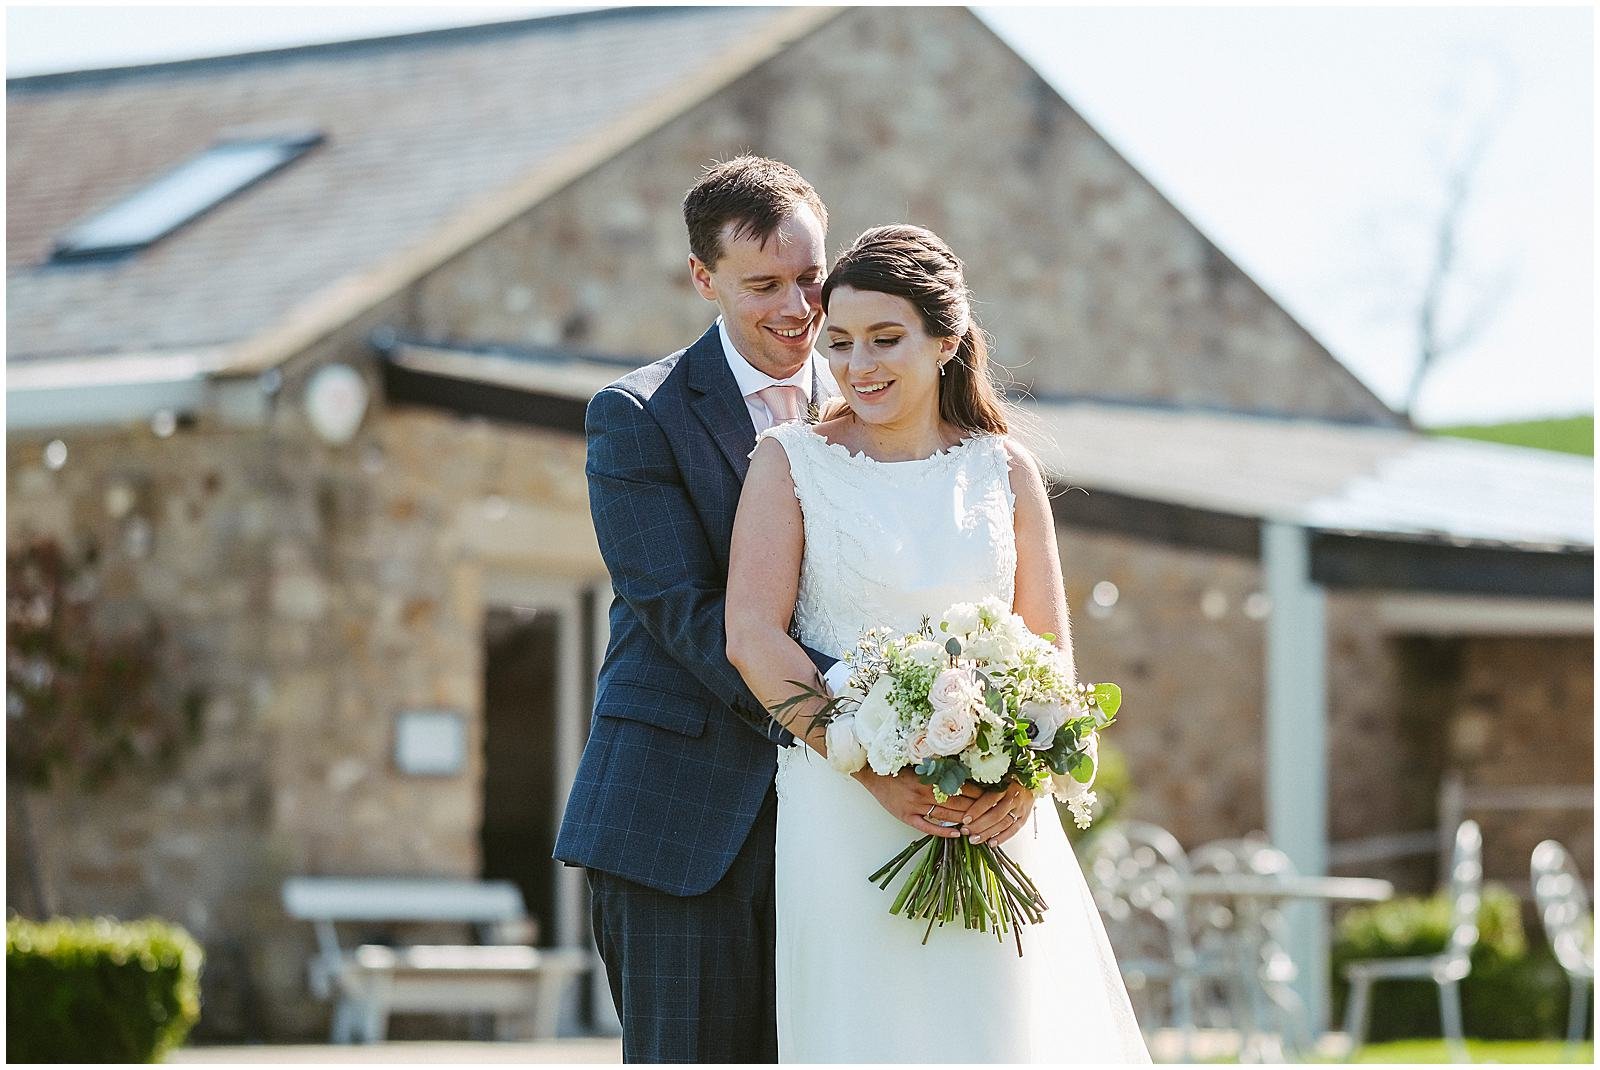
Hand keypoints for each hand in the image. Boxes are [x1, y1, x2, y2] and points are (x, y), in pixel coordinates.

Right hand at [852, 769, 982, 837]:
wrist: (873, 774)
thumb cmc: (899, 769)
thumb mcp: (921, 766)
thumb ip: (940, 771)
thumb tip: (965, 775)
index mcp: (930, 777)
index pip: (961, 786)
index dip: (978, 792)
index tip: (993, 795)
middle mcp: (924, 792)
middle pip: (957, 802)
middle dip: (977, 808)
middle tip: (993, 813)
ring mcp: (915, 806)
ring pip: (946, 815)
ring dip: (964, 821)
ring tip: (979, 826)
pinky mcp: (907, 817)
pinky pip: (928, 826)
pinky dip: (943, 831)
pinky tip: (956, 835)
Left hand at [960, 781, 1035, 845]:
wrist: (1031, 783)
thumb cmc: (1009, 779)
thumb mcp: (997, 777)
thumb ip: (982, 785)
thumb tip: (960, 789)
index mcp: (1006, 785)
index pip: (990, 799)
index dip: (977, 810)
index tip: (965, 819)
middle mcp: (1014, 797)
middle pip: (996, 814)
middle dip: (979, 825)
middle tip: (966, 831)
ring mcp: (1020, 809)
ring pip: (1003, 824)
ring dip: (988, 833)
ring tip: (974, 839)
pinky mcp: (1024, 818)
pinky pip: (1014, 830)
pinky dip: (1002, 838)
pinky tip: (991, 843)